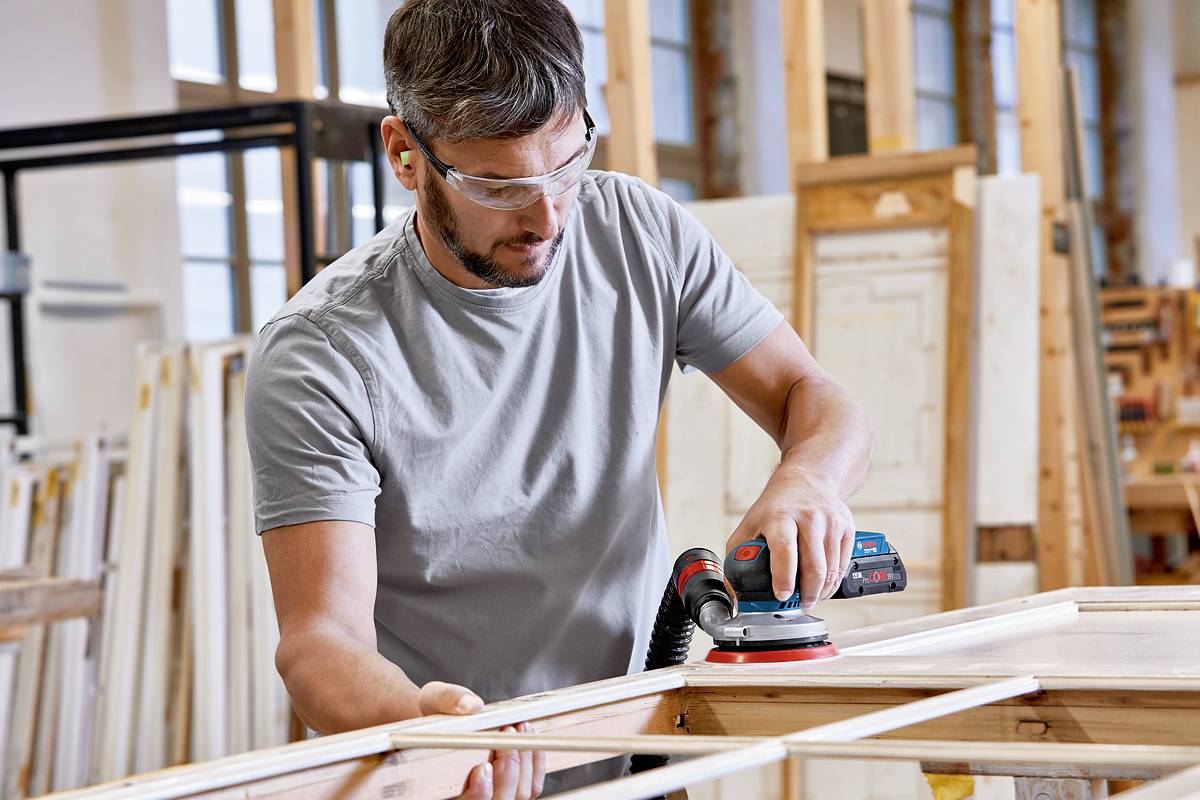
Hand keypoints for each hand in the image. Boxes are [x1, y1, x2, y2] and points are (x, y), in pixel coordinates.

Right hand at [418, 683, 544, 799]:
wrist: (443, 716)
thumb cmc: (434, 712)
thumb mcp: (433, 699)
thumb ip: (448, 700)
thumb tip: (473, 706)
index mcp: (445, 785)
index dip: (478, 792)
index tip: (483, 767)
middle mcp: (471, 795)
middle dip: (508, 770)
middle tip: (509, 733)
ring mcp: (495, 792)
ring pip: (519, 795)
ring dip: (524, 762)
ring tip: (520, 728)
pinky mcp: (513, 784)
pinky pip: (532, 786)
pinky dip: (535, 763)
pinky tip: (530, 737)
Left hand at [726, 468, 855, 609]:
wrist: (806, 479)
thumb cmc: (775, 506)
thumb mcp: (749, 525)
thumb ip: (738, 557)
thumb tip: (734, 592)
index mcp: (780, 517)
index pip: (785, 549)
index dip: (784, 577)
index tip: (781, 595)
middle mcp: (809, 518)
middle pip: (814, 566)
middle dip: (807, 594)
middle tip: (799, 605)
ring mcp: (831, 522)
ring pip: (832, 570)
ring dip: (822, 592)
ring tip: (810, 598)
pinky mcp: (846, 528)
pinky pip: (843, 565)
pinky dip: (833, 582)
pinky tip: (822, 585)